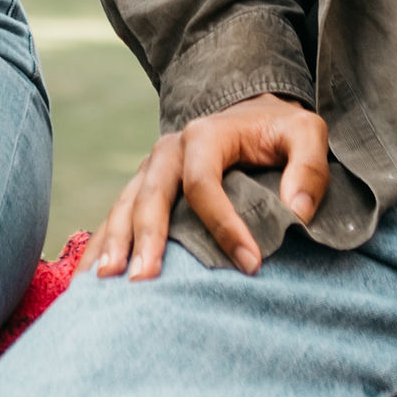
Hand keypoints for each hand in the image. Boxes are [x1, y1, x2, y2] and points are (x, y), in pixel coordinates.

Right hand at [97, 93, 330, 279]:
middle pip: (150, 195)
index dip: (224, 224)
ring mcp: (150, 169)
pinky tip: (87, 277)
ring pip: (124, 206)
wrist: (251, 114)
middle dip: (146, 238)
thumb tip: (295, 213)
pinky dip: (100, 244)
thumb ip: (309, 168)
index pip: (204, 183)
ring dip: (113, 243)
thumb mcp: (307, 133)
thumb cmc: (280, 131)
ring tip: (105, 282)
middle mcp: (168, 151)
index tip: (250, 264)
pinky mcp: (143, 188)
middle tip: (145, 280)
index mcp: (205, 136)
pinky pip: (116, 216)